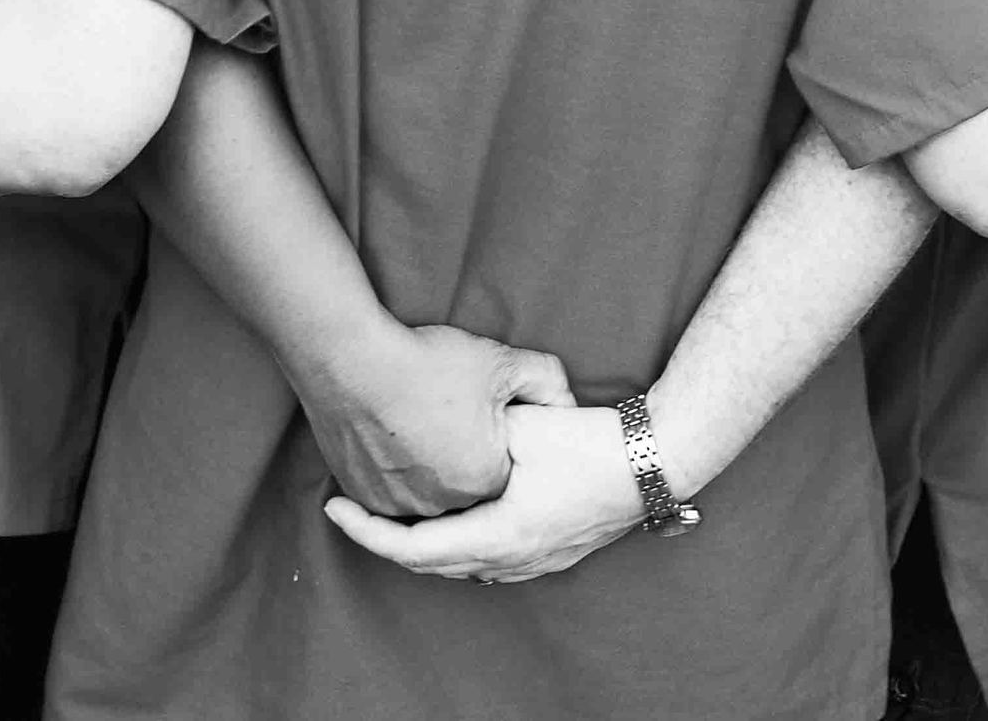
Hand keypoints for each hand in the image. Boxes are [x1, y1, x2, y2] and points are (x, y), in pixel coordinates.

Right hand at [291, 321, 573, 516]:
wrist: (351, 358)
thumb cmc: (428, 361)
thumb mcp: (503, 361)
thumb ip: (549, 383)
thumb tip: (568, 404)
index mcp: (485, 481)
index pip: (504, 475)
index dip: (495, 443)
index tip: (483, 419)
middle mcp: (442, 506)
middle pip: (464, 490)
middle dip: (462, 463)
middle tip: (449, 421)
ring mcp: (397, 505)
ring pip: (424, 498)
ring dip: (427, 477)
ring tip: (423, 429)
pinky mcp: (362, 496)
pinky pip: (387, 497)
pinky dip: (394, 477)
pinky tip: (396, 441)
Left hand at [325, 403, 642, 583]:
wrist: (655, 460)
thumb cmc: (588, 442)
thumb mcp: (519, 424)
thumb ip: (473, 432)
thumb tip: (439, 431)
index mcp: (497, 535)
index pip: (413, 548)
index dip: (366, 531)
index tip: (333, 509)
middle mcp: (511, 560)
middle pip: (431, 563)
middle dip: (388, 538)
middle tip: (354, 509)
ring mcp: (534, 562)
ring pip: (460, 564)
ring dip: (423, 543)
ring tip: (394, 510)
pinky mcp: (551, 552)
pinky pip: (486, 558)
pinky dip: (456, 541)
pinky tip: (450, 514)